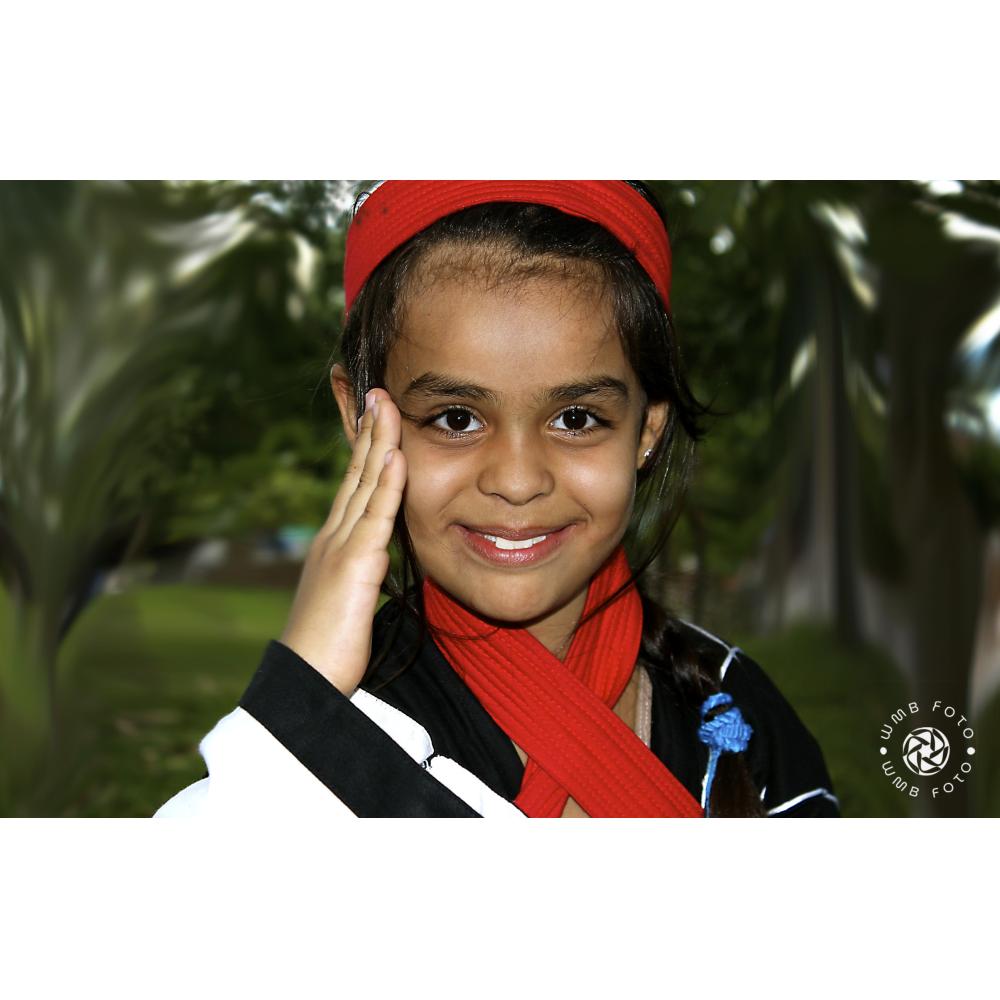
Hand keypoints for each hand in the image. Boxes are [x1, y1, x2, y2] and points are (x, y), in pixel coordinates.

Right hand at [279, 388, 407, 695]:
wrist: (304, 682)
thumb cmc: (326, 651)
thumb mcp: (347, 603)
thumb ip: (360, 577)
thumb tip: (372, 567)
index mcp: (334, 545)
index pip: (354, 487)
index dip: (365, 451)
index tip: (374, 419)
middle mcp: (333, 537)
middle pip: (356, 474)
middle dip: (369, 431)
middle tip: (378, 392)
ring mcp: (340, 548)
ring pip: (364, 484)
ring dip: (378, 441)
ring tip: (387, 404)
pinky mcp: (352, 566)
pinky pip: (376, 517)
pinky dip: (387, 484)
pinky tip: (396, 455)